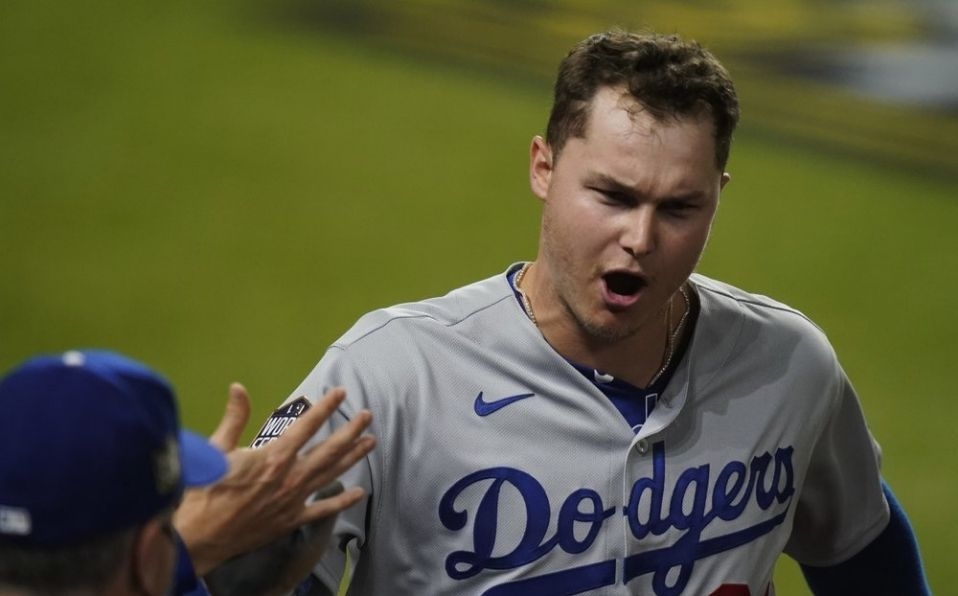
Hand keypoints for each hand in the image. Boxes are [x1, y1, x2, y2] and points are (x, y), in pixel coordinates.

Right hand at [174, 384, 374, 575]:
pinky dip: (342, 502)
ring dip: (352, 457)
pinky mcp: (290, 520)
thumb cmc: (203, 491)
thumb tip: (238, 387)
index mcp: (274, 456)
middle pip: (329, 449)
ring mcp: (294, 500)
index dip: (326, 408)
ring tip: (371, 443)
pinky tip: (359, 494)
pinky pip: (322, 510)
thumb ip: (234, 417)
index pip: (307, 426)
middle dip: (351, 431)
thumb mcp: (216, 449)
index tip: (340, 393)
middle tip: (367, 416)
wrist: (198, 536)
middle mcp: (290, 476)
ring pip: (330, 474)